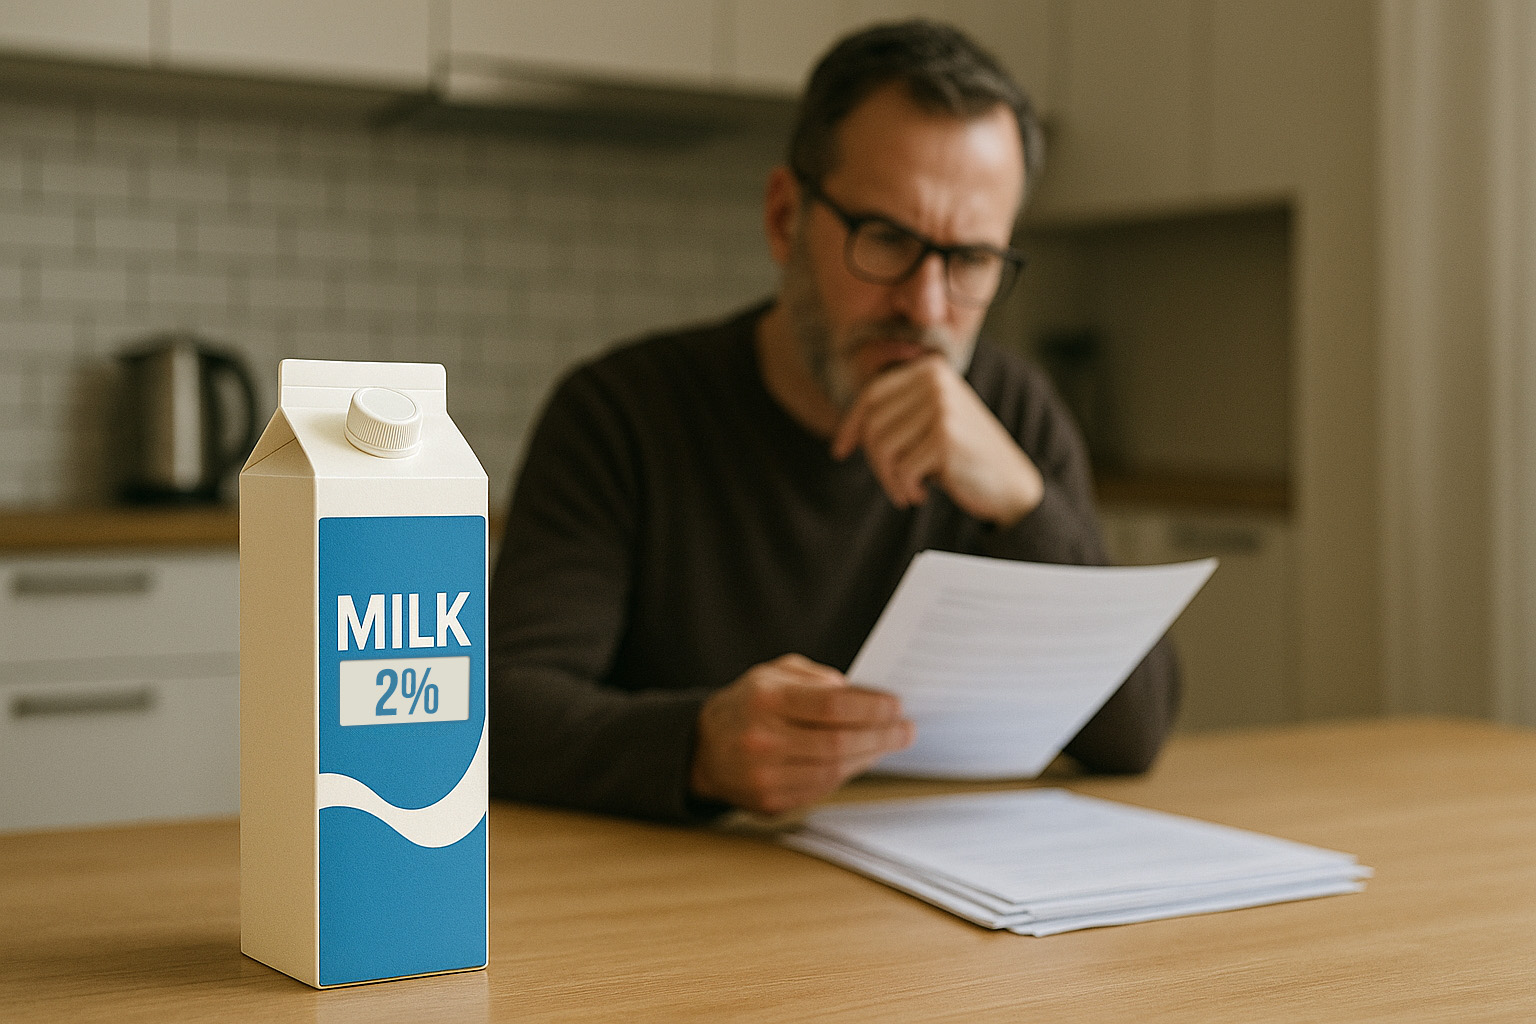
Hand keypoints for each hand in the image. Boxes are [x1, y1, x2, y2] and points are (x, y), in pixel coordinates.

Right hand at [690, 654, 913, 815]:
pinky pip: (822, 790)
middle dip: (881, 736)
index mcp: (765, 700)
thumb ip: (817, 678)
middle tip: (905, 729)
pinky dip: (846, 774)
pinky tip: (859, 760)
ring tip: (888, 743)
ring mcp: (765, 777)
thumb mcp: (774, 673)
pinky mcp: (770, 803)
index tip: (896, 705)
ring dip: (869, 757)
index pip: (831, 706)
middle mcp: (762, 741)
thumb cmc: (748, 705)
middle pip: (838, 743)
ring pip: (834, 772)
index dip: (871, 707)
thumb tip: (862, 696)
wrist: (703, 748)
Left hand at [831, 354, 1043, 525]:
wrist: (1010, 483)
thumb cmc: (962, 456)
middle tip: (894, 482)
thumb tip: (844, 438)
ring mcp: (942, 407)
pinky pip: (902, 468)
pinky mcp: (946, 437)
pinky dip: (905, 488)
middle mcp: (936, 381)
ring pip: (883, 446)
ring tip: (907, 489)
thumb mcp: (928, 425)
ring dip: (890, 478)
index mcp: (931, 370)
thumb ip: (896, 417)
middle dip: (876, 460)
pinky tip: (921, 494)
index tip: (840, 451)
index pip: (872, 395)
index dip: (852, 426)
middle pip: (875, 423)